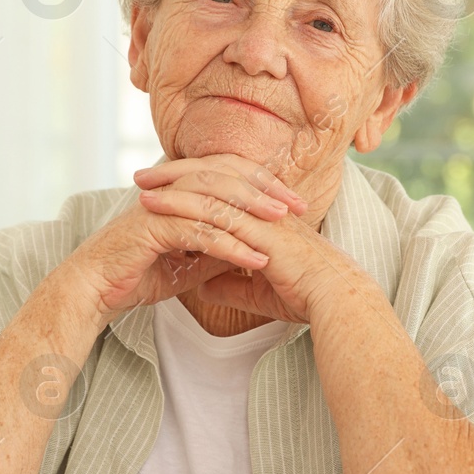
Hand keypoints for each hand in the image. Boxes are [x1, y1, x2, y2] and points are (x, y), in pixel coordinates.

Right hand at [56, 156, 303, 326]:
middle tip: (296, 207)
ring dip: (251, 212)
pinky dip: (230, 245)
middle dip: (264, 190)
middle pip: (225, 176)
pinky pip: (198, 232)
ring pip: (213, 198)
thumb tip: (251, 248)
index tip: (294, 201)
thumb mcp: (188, 260)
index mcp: (178, 189)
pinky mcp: (151, 229)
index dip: (262, 183)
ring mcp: (159, 206)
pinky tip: (254, 259)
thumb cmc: (137, 272)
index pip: (227, 173)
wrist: (95, 289)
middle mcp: (169, 189)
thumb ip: (215, 248)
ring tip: (282, 227)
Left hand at [133, 153, 363, 323]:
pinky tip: (154, 206)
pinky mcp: (256, 228)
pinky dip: (179, 204)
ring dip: (171, 184)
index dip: (194, 181)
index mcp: (264, 214)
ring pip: (209, 188)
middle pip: (213, 175)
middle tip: (143, 174)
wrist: (333, 301)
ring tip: (139, 184)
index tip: (163, 185)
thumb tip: (204, 288)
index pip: (224, 186)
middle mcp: (261, 206)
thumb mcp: (259, 292)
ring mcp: (259, 214)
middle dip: (176, 172)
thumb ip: (231, 285)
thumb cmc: (305, 296)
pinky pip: (211, 210)